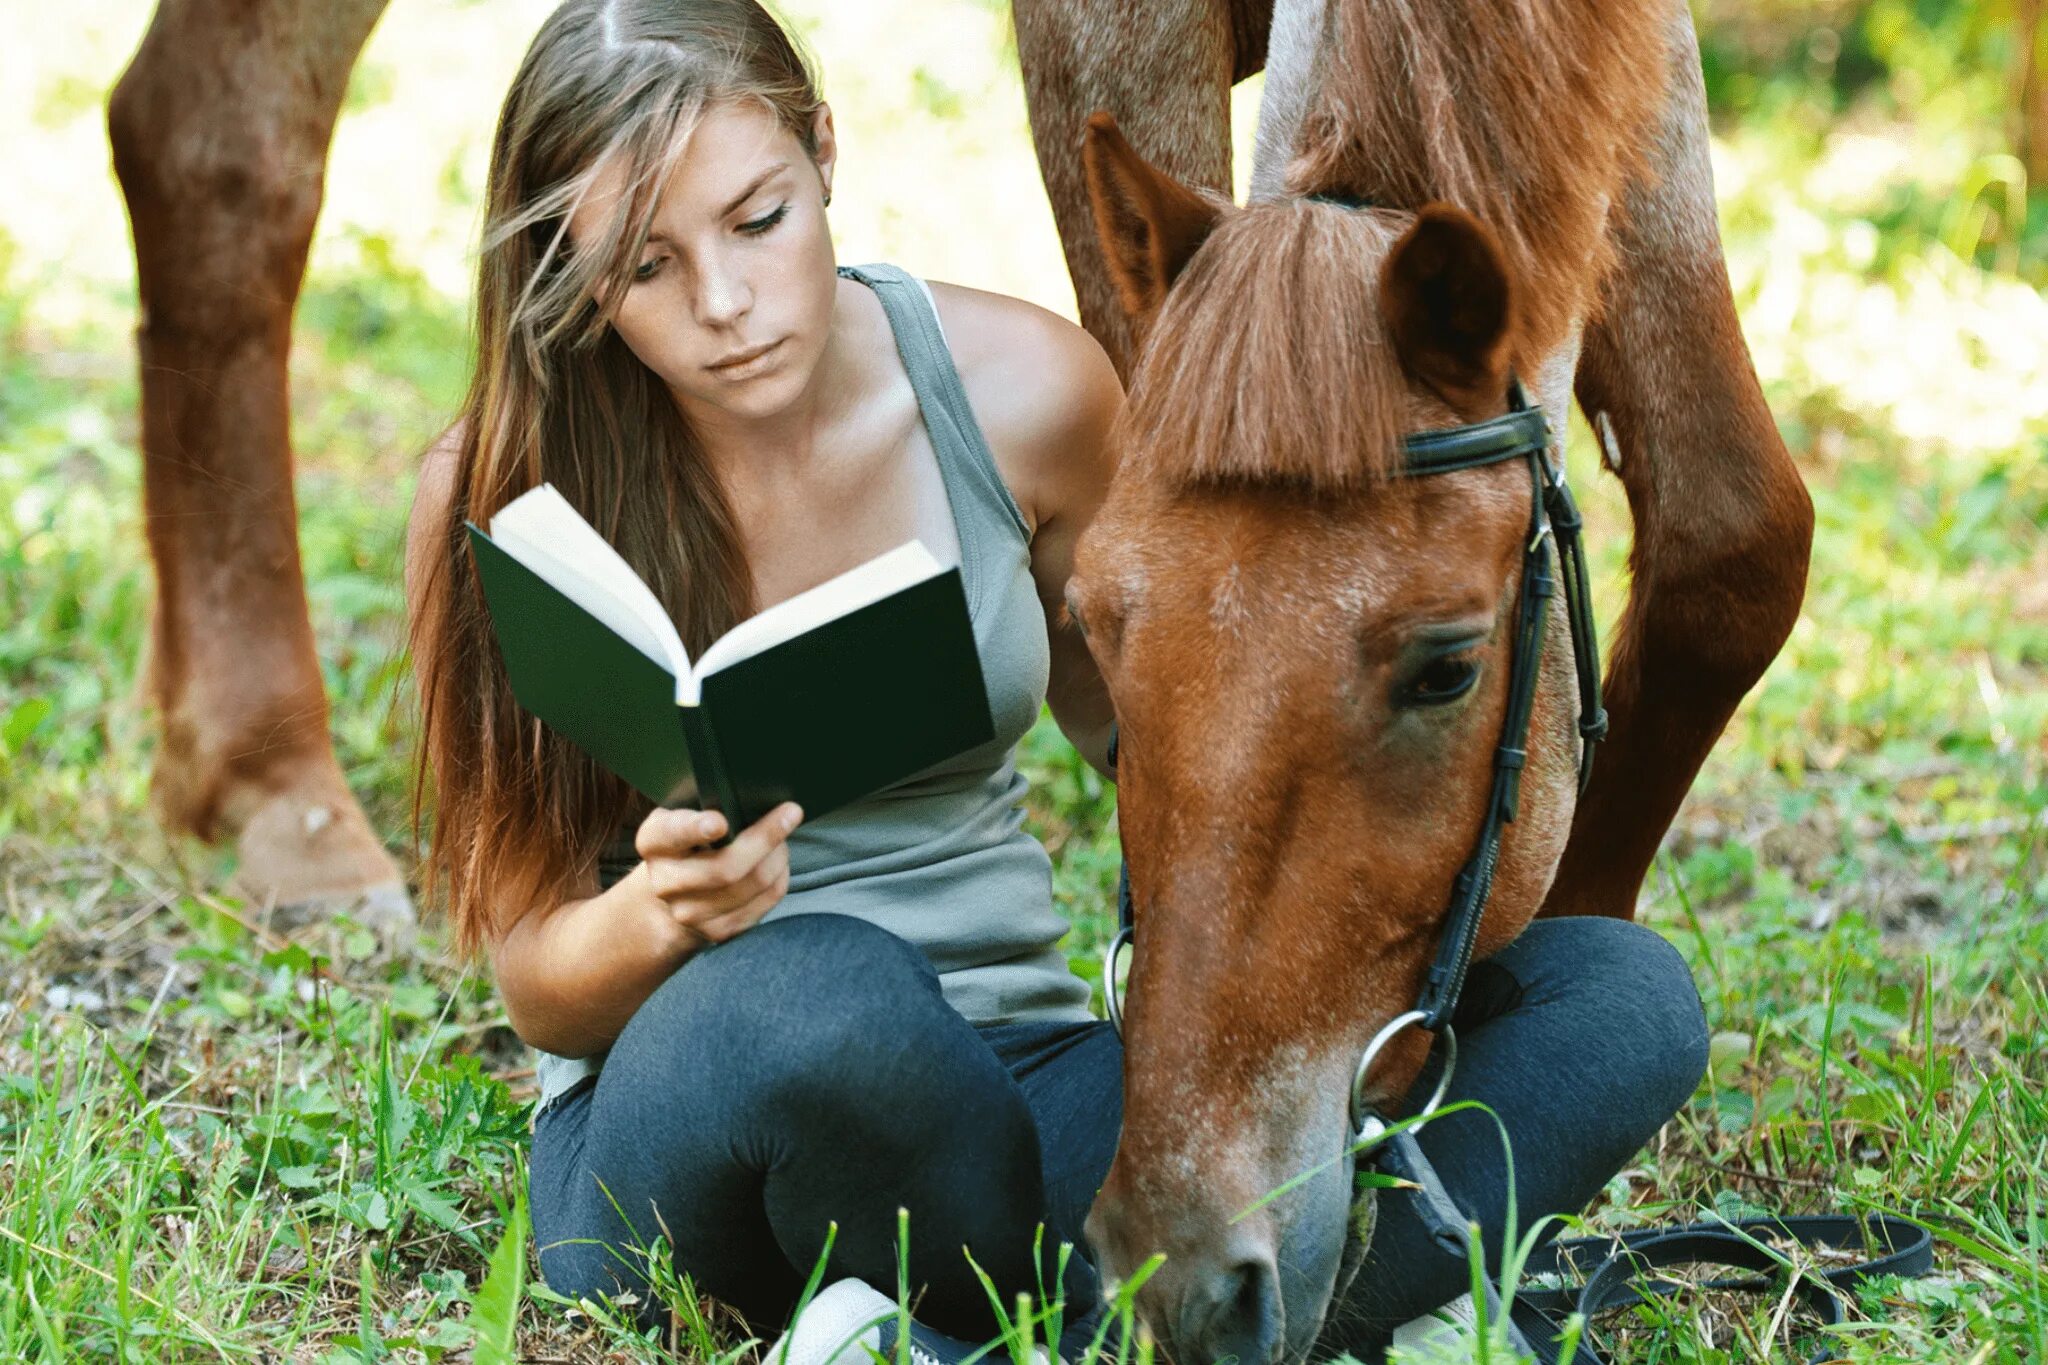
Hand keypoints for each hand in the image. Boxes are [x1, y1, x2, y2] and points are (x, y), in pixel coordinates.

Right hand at [634, 801, 802, 948]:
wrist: (675, 891)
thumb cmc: (689, 842)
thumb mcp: (685, 816)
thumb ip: (709, 809)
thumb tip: (757, 806)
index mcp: (654, 843)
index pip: (673, 833)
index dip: (696, 828)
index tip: (720, 821)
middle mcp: (666, 882)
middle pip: (725, 867)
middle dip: (766, 838)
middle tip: (790, 813)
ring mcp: (690, 913)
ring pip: (753, 883)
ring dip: (778, 856)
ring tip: (783, 838)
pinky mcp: (718, 931)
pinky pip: (765, 900)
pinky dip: (780, 876)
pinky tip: (777, 863)